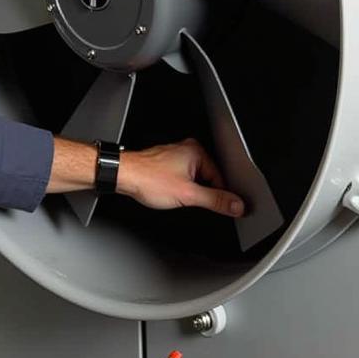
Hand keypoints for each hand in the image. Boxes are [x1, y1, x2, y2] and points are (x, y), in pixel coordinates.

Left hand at [118, 138, 243, 216]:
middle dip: (200, 193)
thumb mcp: (188, 194)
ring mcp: (176, 156)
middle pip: (207, 179)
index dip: (219, 196)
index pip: (220, 179)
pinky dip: (178, 188)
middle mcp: (187, 150)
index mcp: (197, 152)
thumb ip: (215, 200)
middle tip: (187, 199)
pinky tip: (168, 191)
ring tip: (173, 193)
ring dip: (187, 191)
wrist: (123, 176)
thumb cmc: (148, 179)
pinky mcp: (166, 164)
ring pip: (193, 180)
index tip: (220, 208)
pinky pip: (181, 178)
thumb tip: (235, 204)